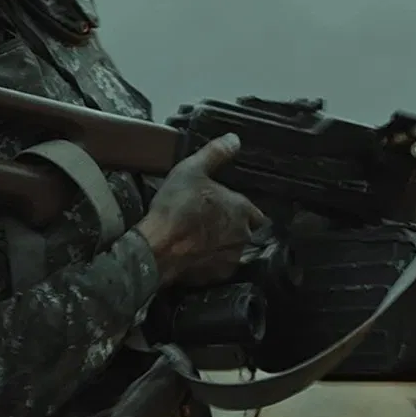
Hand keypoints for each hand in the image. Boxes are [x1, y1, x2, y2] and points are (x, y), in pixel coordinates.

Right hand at [134, 134, 269, 285]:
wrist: (158, 247)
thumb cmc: (177, 205)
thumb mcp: (193, 169)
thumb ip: (215, 153)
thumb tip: (234, 139)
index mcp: (242, 210)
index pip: (257, 213)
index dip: (245, 211)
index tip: (231, 209)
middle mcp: (243, 236)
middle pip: (246, 233)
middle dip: (234, 229)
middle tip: (213, 222)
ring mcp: (231, 259)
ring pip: (233, 251)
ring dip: (223, 246)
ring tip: (202, 240)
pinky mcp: (216, 277)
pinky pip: (218, 268)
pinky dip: (210, 262)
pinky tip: (194, 255)